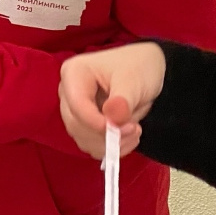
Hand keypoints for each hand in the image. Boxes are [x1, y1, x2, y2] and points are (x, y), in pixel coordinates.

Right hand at [58, 43, 166, 159]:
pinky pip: (90, 144)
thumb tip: (112, 118)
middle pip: (76, 124)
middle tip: (134, 130)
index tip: (122, 129)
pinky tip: (127, 137)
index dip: (97, 123)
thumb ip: (123, 101)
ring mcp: (74, 109)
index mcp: (74, 73)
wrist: (146, 68)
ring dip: (109, 144)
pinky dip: (110, 148)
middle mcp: (68, 92)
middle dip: (105, 134)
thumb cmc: (138, 66)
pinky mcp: (83, 124)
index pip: (77, 105)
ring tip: (134, 131)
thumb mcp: (134, 80)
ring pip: (82, 138)